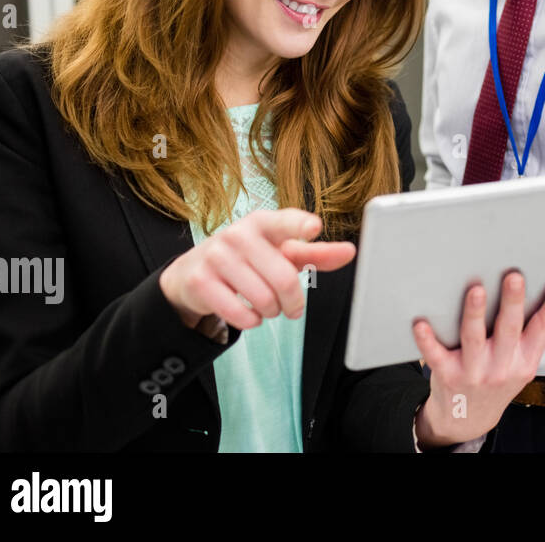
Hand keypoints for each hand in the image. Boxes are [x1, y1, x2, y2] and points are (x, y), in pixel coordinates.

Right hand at [159, 208, 354, 330]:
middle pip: (284, 277)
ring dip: (272, 312)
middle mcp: (238, 234)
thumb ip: (316, 253)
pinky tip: (250, 314)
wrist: (193, 271)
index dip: (300, 226)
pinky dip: (251, 321)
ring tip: (268, 307)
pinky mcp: (200, 281)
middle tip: (292, 307)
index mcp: (263, 222)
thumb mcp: (281, 252)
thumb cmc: (250, 259)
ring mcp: (216, 256)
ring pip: (263, 299)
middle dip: (293, 301)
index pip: (286, 222)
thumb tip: (351, 252)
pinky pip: (239, 313)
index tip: (314, 228)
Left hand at [412, 270, 544, 446]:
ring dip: (475, 313)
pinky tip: (421, 324)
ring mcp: (474, 372)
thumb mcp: (520, 364)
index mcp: (525, 359)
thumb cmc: (497, 380)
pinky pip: (435, 355)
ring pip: (474, 338)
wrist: (470, 418)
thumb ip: (525, 333)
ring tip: (476, 290)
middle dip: (513, 302)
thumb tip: (529, 286)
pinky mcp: (447, 375)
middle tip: (515, 277)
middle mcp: (502, 366)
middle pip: (510, 329)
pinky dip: (427, 340)